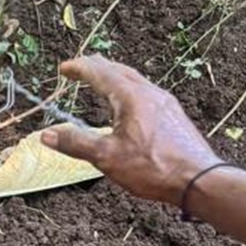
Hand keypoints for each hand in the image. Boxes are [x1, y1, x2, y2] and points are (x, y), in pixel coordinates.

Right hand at [40, 56, 217, 204]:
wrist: (198, 179)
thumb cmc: (153, 168)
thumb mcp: (106, 157)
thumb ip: (76, 143)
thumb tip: (47, 135)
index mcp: (130, 97)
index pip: (99, 73)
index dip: (79, 68)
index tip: (64, 68)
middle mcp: (149, 93)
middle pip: (119, 70)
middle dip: (97, 66)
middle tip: (81, 66)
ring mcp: (164, 102)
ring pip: (135, 79)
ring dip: (115, 75)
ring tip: (103, 80)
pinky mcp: (173, 114)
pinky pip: (147, 91)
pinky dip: (129, 88)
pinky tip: (129, 104)